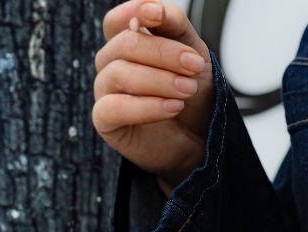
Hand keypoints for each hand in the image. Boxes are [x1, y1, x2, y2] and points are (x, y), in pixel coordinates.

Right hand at [94, 2, 214, 189]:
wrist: (202, 142)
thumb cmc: (195, 98)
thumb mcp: (195, 55)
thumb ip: (175, 26)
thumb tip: (154, 7)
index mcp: (127, 44)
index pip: (117, 20)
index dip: (135, 13)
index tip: (159, 16)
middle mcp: (112, 65)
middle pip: (125, 44)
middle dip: (164, 53)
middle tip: (195, 66)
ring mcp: (106, 92)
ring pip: (120, 73)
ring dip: (160, 80)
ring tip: (188, 90)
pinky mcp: (106, 122)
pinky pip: (114, 108)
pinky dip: (146, 106)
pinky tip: (173, 107)